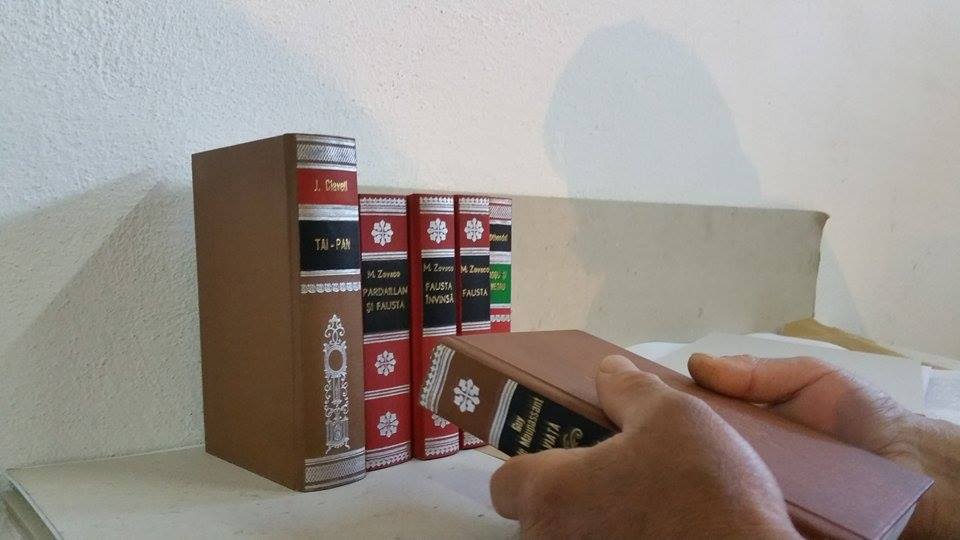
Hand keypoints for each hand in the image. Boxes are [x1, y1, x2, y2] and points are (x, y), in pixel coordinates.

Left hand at [489, 355, 799, 538]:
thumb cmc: (706, 492)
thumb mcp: (673, 416)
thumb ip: (629, 390)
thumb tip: (609, 371)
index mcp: (553, 493)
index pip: (506, 483)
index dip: (531, 469)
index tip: (565, 462)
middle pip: (538, 520)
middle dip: (569, 502)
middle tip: (616, 485)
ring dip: (595, 530)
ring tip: (643, 513)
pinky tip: (659, 536)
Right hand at [689, 353, 959, 538]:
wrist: (911, 461)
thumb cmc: (862, 414)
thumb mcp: (808, 376)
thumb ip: (755, 372)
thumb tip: (696, 364)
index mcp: (748, 419)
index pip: (700, 414)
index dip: (676, 405)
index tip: (653, 396)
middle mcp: (748, 453)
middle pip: (703, 447)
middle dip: (687, 437)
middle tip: (671, 428)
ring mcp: (761, 484)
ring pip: (721, 478)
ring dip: (711, 467)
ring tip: (698, 457)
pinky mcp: (777, 513)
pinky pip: (749, 507)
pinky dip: (740, 497)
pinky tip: (732, 487)